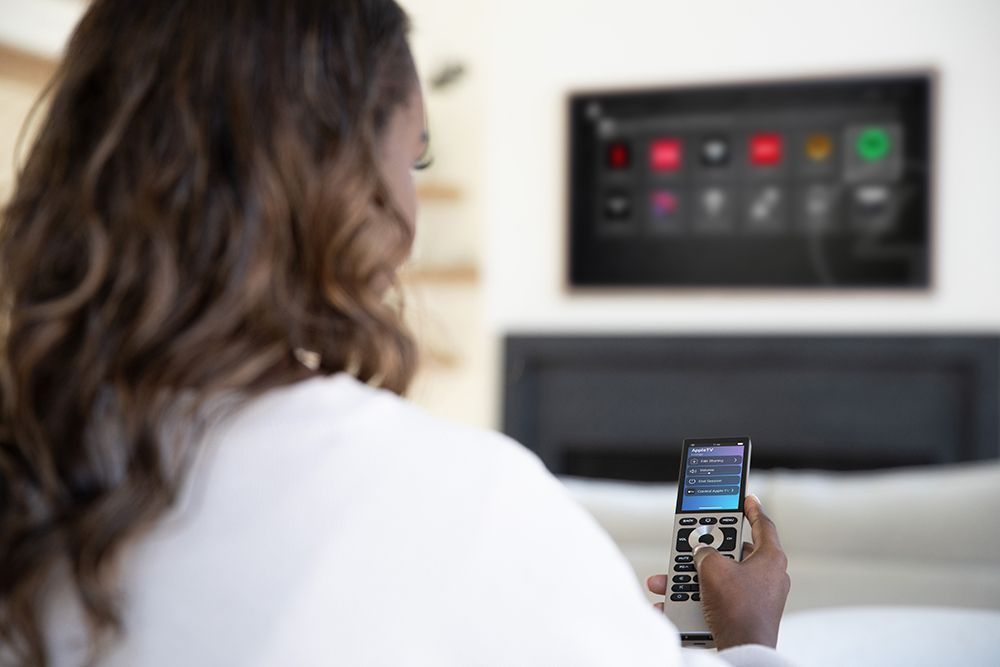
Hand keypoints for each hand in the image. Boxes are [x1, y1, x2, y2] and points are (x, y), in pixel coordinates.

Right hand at [647, 495, 789, 649]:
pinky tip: (673, 604)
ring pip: (720, 578)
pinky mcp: (746, 614)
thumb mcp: (713, 567)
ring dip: (693, 578)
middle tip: (694, 545)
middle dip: (705, 551)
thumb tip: (702, 554)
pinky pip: (718, 599)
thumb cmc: (737, 608)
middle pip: (734, 553)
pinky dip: (698, 599)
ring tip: (669, 581)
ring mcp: (759, 597)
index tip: (747, 499)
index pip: (763, 525)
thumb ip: (705, 551)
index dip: (752, 509)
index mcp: (771, 559)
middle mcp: (769, 577)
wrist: (741, 649)